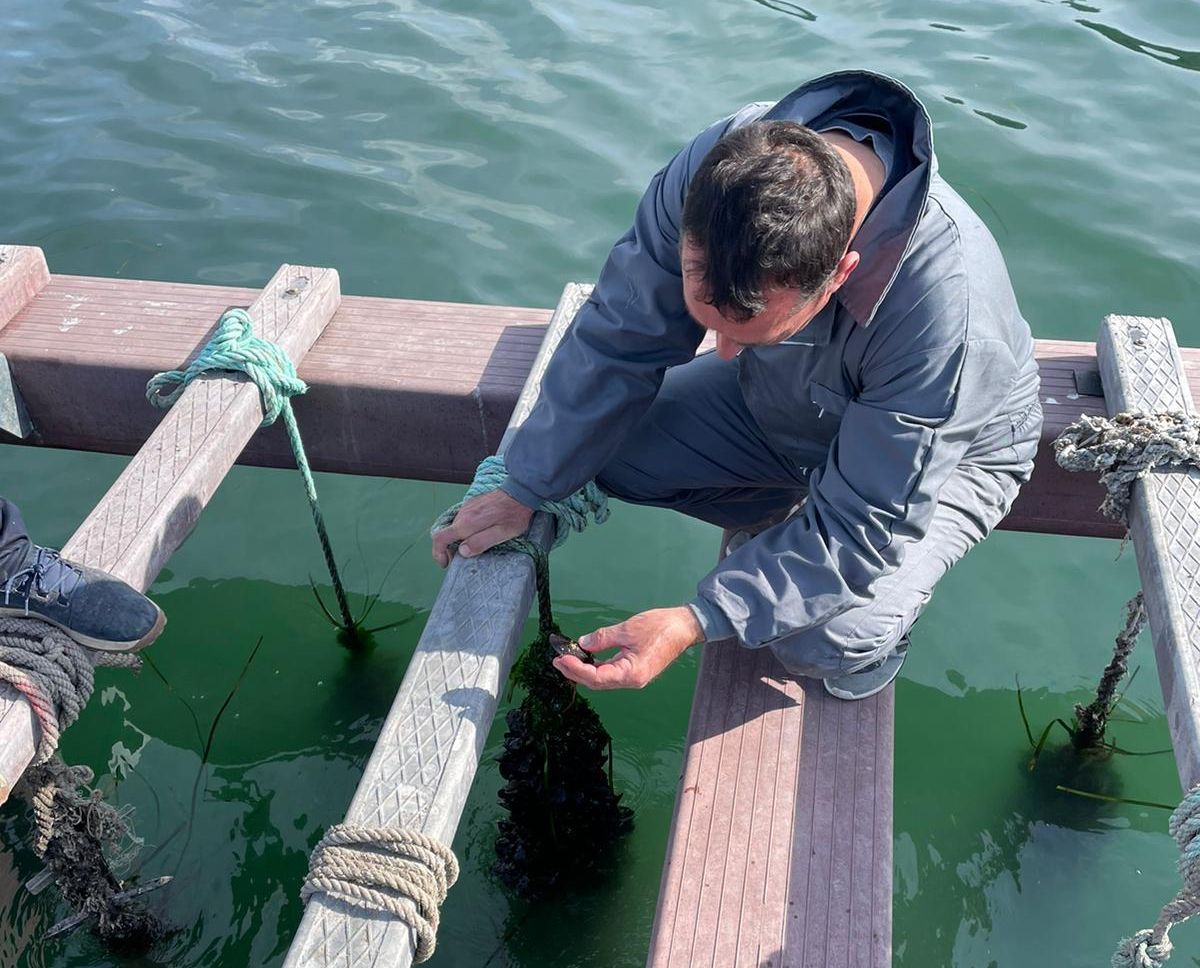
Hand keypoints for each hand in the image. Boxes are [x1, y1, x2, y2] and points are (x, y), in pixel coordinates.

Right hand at [431, 490, 533, 567]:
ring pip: (454, 527)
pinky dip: (463, 530)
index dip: (438, 553)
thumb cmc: (514, 514)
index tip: (446, 563)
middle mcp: (463, 514)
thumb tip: (463, 551)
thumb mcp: (502, 533)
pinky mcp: (473, 504)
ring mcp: (467, 508)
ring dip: (457, 539)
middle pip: (446, 534)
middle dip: (450, 549)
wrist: (520, 491)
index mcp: (467, 523)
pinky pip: (462, 520)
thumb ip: (480, 542)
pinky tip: (477, 534)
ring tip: (471, 548)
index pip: (440, 538)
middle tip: (462, 559)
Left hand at [552, 606, 702, 689]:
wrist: (685, 627)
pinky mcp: (635, 670)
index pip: (596, 677)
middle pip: (597, 682)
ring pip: (603, 679)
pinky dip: (596, 667)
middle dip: (575, 672)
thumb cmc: (661, 627)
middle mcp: (632, 680)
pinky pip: (611, 673)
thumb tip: (583, 644)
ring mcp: (634, 677)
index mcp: (632, 673)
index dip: (576, 669)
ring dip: (584, 671)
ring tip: (566, 660)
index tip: (561, 658)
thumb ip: (603, 638)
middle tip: (557, 660)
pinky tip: (586, 659)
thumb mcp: (628, 629)